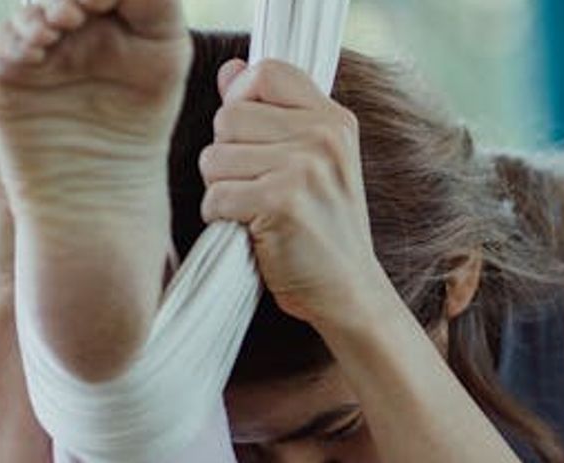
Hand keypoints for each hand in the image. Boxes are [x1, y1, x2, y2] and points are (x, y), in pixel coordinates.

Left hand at [198, 58, 401, 335]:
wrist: (349, 292)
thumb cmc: (323, 229)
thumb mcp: (310, 162)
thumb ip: (271, 113)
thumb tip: (231, 70)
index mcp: (334, 120)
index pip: (266, 72)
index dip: (243, 100)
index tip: (253, 139)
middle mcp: (323, 137)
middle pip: (229, 117)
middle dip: (227, 155)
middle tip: (258, 188)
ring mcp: (304, 168)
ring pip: (215, 157)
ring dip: (222, 189)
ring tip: (255, 210)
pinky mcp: (281, 202)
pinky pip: (215, 195)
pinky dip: (220, 218)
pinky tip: (249, 230)